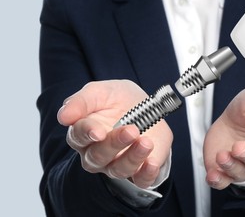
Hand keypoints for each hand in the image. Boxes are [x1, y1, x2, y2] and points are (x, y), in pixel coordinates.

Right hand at [57, 80, 172, 187]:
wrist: (148, 106)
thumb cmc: (118, 99)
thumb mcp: (101, 92)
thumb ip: (81, 101)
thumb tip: (63, 117)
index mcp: (84, 133)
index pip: (79, 137)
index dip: (88, 134)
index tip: (98, 131)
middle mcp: (97, 153)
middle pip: (98, 156)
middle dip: (114, 144)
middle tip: (131, 130)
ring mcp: (117, 164)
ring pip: (119, 170)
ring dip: (133, 157)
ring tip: (146, 142)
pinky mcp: (140, 170)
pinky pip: (141, 181)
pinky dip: (146, 174)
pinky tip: (151, 164)